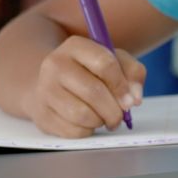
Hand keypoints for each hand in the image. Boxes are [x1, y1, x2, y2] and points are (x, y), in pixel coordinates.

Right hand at [24, 35, 146, 137]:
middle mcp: (55, 64)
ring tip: (102, 118)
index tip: (130, 100)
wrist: (48, 83)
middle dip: (114, 110)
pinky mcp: (42, 114)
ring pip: (82, 114)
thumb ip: (132, 72)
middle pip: (93, 92)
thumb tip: (134, 98)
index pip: (104, 64)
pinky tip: (87, 123)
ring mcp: (45, 89)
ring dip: (100, 121)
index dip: (121, 86)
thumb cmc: (87, 72)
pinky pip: (72, 131)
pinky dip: (87, 131)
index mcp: (75, 46)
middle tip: (120, 116)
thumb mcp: (112, 60)